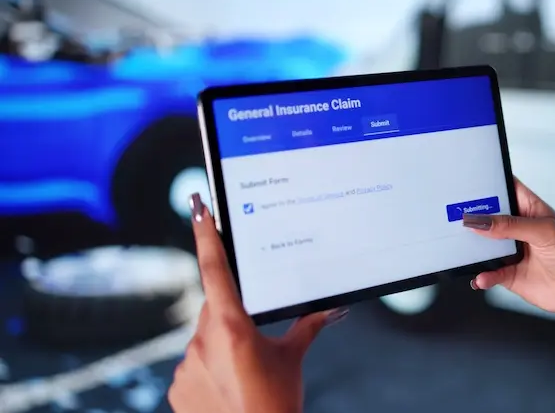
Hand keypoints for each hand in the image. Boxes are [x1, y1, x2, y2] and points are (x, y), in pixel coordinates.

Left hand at [168, 194, 347, 412]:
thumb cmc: (275, 404)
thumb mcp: (293, 359)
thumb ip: (307, 327)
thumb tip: (332, 309)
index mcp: (231, 326)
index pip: (215, 268)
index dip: (206, 234)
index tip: (197, 207)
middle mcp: (202, 341)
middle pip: (214, 308)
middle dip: (233, 314)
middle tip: (254, 339)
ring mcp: (185, 365)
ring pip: (204, 338)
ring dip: (222, 345)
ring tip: (246, 372)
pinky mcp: (177, 386)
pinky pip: (193, 364)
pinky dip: (209, 368)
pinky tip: (230, 386)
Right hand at [464, 178, 554, 338]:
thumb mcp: (544, 231)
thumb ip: (510, 225)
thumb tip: (480, 221)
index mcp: (528, 208)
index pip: (504, 189)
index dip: (487, 185)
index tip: (467, 183)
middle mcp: (517, 228)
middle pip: (487, 217)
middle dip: (471, 217)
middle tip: (455, 218)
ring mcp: (511, 251)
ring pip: (483, 246)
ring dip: (472, 248)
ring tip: (461, 249)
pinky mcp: (508, 274)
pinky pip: (488, 273)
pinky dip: (482, 276)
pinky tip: (481, 277)